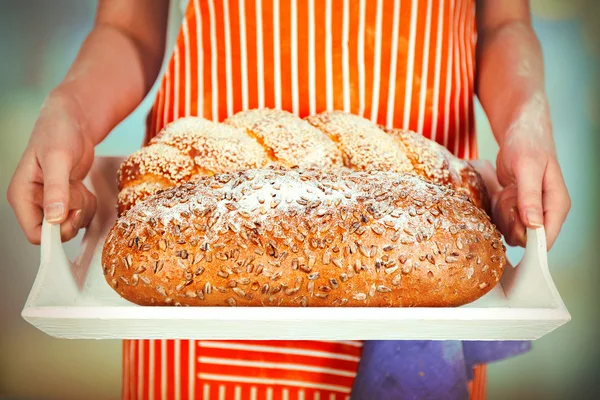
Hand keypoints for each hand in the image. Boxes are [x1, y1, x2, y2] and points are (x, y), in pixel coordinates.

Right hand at [7, 92, 96, 243]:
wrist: (73, 121)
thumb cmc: (59, 133)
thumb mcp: (58, 159)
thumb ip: (56, 189)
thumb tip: (54, 218)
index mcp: (22, 196)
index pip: (35, 234)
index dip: (57, 231)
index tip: (73, 212)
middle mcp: (33, 203)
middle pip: (56, 233)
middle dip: (73, 216)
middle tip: (78, 193)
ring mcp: (49, 202)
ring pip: (70, 225)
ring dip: (82, 208)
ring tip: (78, 185)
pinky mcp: (65, 200)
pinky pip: (80, 216)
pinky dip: (88, 205)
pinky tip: (83, 187)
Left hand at [491, 92, 569, 249]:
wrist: (520, 132)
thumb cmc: (527, 145)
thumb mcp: (526, 167)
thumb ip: (529, 197)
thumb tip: (534, 226)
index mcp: (557, 204)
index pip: (547, 239)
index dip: (528, 242)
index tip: (510, 227)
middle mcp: (547, 212)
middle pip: (527, 239)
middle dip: (511, 224)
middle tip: (506, 200)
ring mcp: (532, 211)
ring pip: (514, 231)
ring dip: (503, 216)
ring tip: (505, 193)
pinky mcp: (519, 208)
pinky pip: (505, 220)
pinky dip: (498, 210)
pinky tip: (501, 194)